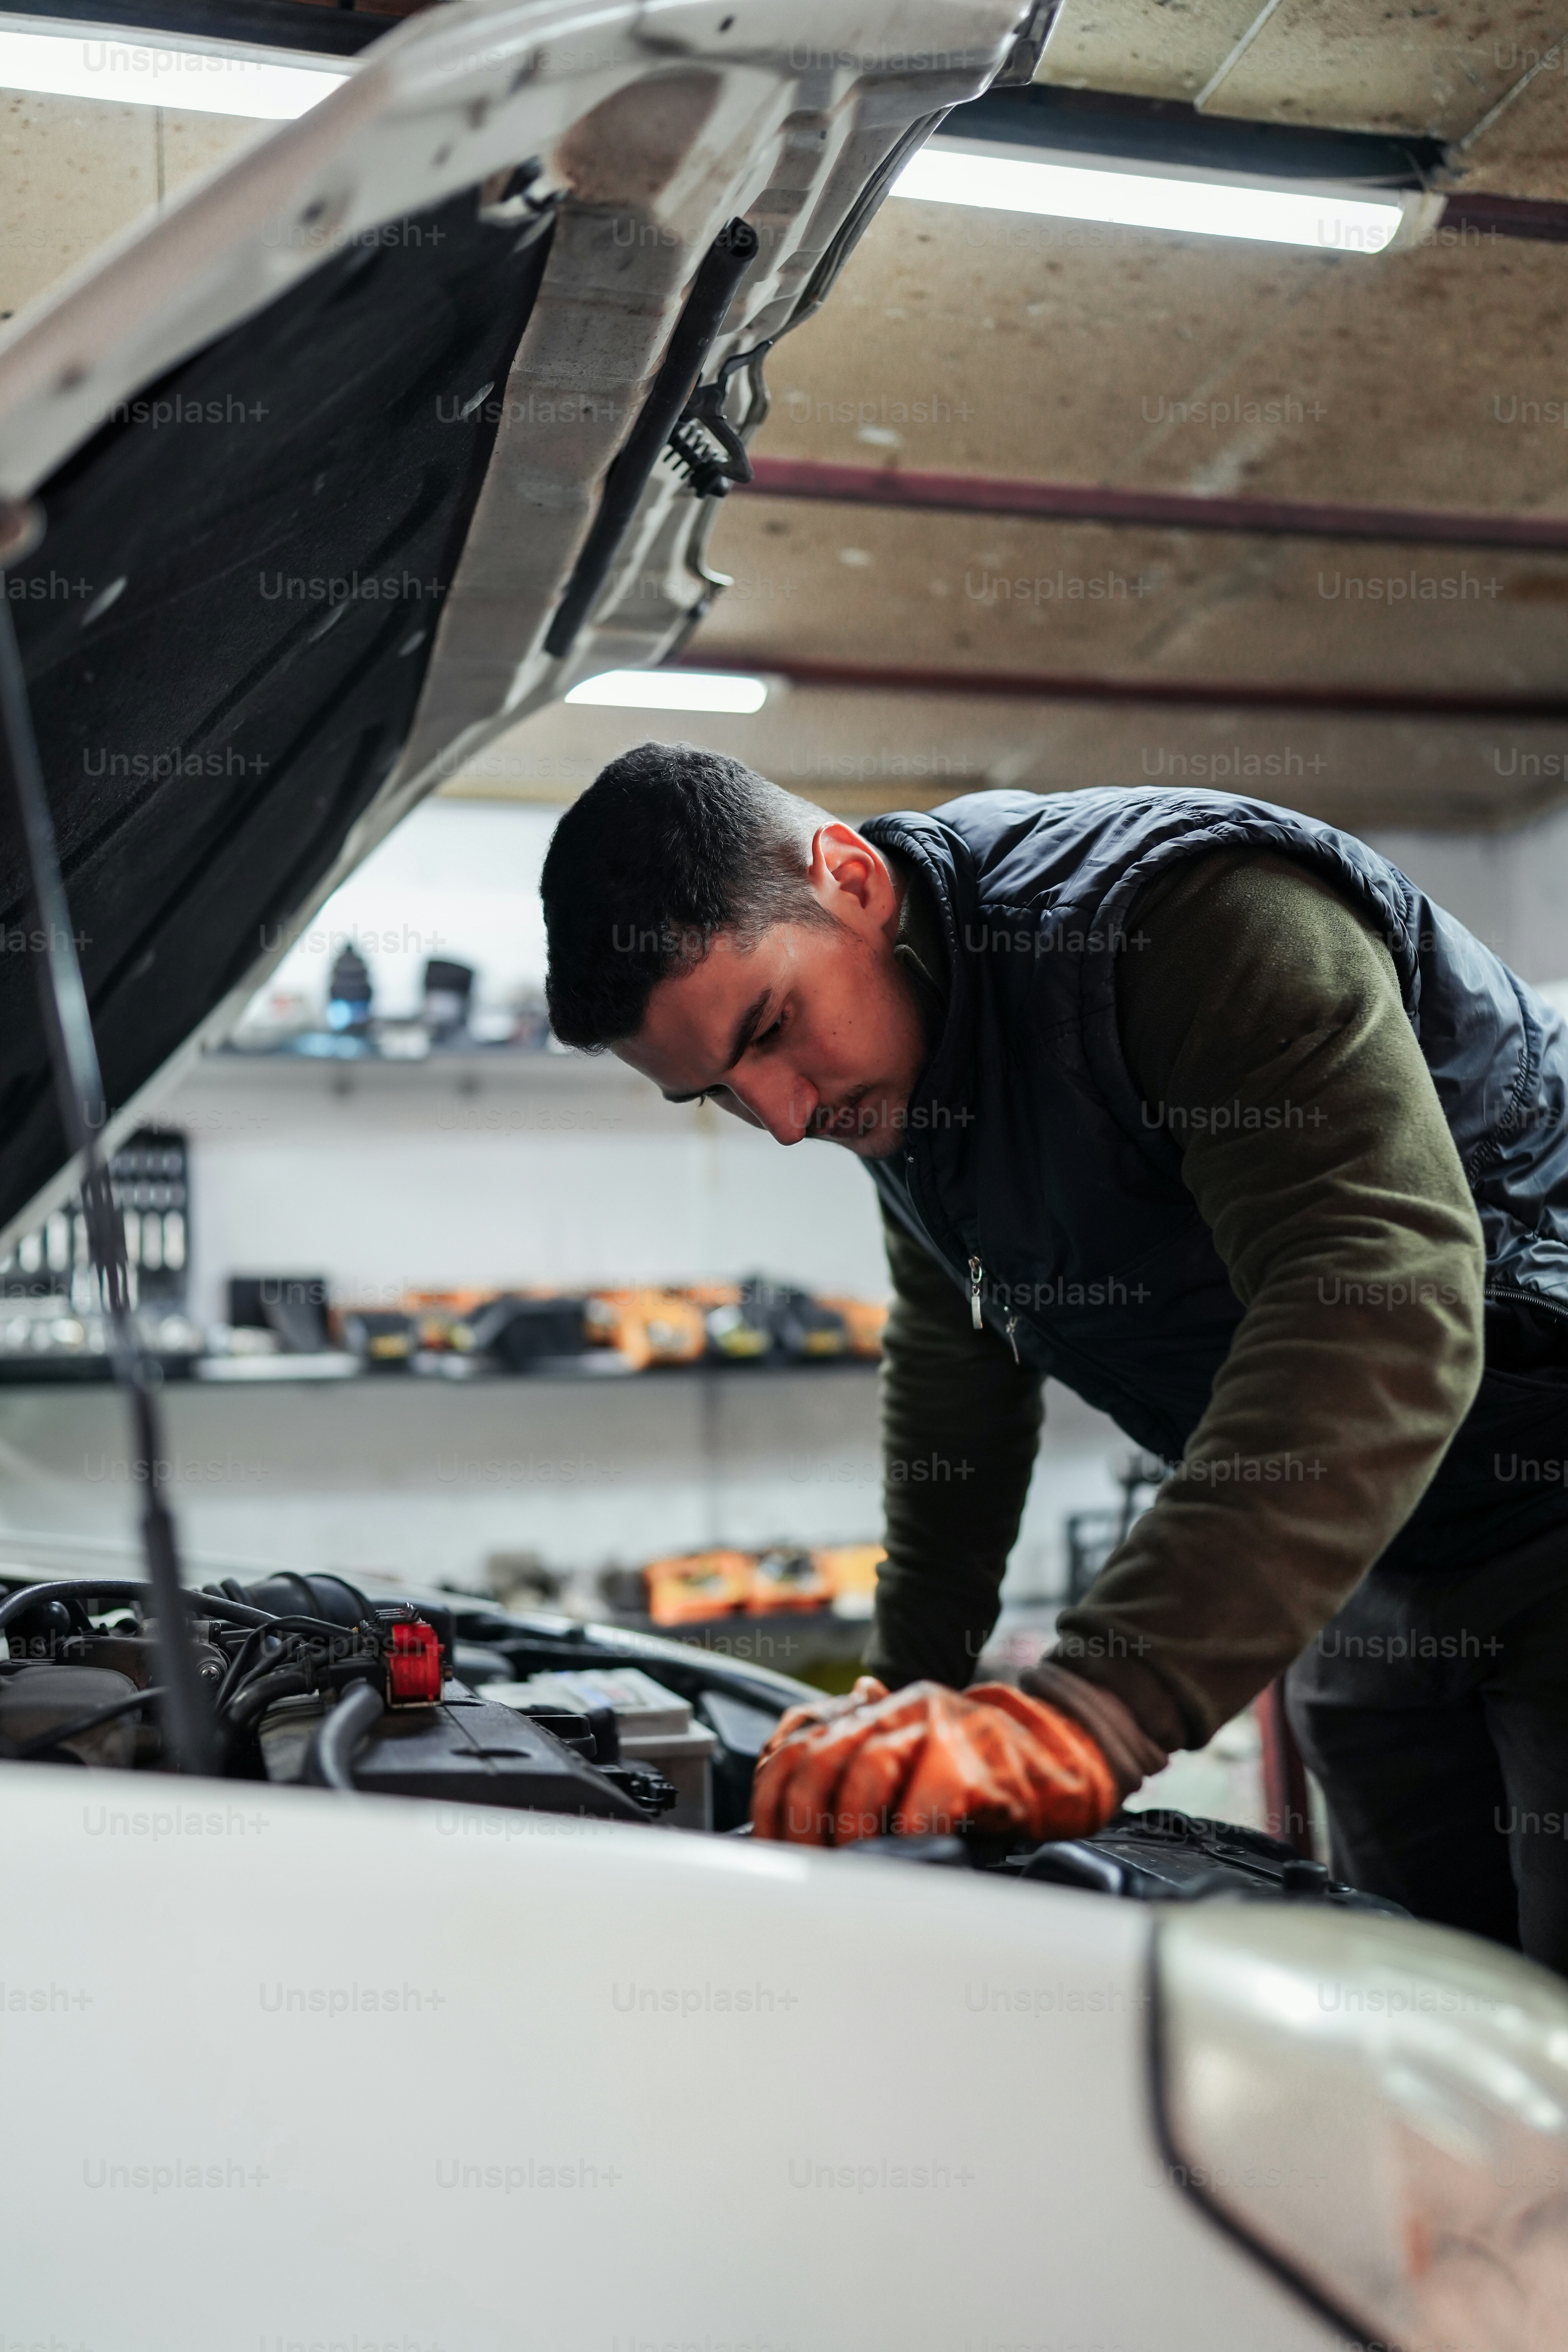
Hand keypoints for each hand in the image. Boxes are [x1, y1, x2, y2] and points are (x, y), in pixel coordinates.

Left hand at [750, 1678, 1118, 1846]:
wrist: (1064, 1759)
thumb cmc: (978, 1772)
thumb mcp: (910, 1758)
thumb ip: (853, 1760)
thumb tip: (788, 1785)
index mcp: (875, 1710)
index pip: (795, 1744)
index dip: (771, 1802)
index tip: (771, 1852)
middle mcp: (901, 1709)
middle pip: (820, 1758)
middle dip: (801, 1825)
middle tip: (809, 1873)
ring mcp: (941, 1728)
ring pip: (866, 1773)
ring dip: (848, 1834)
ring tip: (851, 1873)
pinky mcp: (979, 1762)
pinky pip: (927, 1803)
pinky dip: (908, 1838)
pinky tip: (905, 1862)